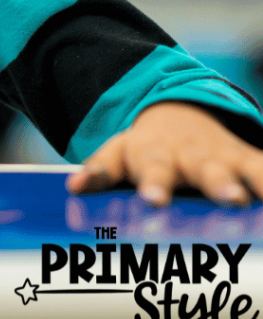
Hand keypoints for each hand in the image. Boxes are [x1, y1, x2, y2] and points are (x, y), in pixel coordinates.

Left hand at [66, 101, 262, 206]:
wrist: (178, 117)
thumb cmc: (145, 151)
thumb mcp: (118, 155)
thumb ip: (99, 171)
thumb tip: (74, 187)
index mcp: (150, 154)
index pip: (148, 167)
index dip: (152, 184)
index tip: (154, 200)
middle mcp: (188, 155)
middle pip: (199, 168)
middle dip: (215, 184)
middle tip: (226, 199)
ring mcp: (220, 157)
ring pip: (233, 170)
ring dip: (241, 183)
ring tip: (246, 199)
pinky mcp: (246, 160)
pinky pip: (262, 169)